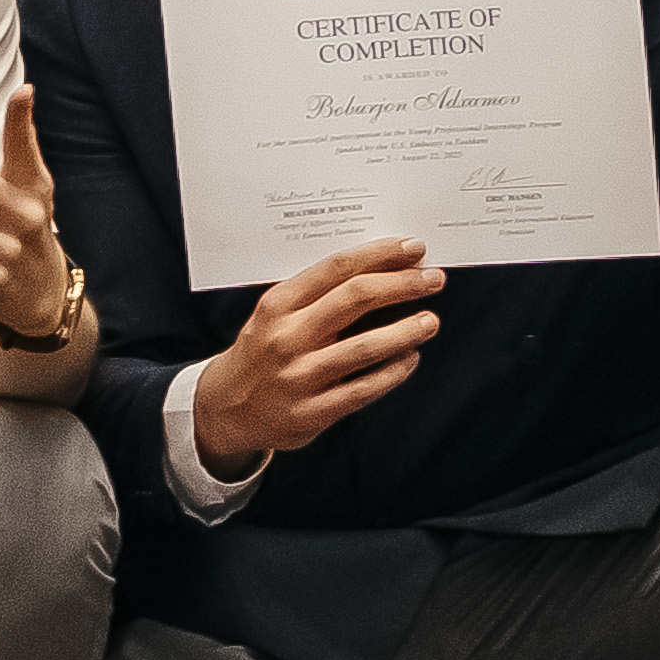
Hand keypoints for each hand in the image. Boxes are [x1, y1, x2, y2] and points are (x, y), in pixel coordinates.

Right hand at [193, 239, 449, 463]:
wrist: (227, 408)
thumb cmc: (262, 351)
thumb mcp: (275, 314)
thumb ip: (315, 294)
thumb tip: (378, 268)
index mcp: (278, 304)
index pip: (336, 268)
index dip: (379, 255)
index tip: (412, 248)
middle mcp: (288, 337)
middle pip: (354, 300)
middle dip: (400, 285)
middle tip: (432, 278)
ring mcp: (300, 376)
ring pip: (364, 348)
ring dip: (404, 331)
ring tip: (430, 320)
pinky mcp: (313, 412)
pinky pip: (363, 390)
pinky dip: (392, 373)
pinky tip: (410, 359)